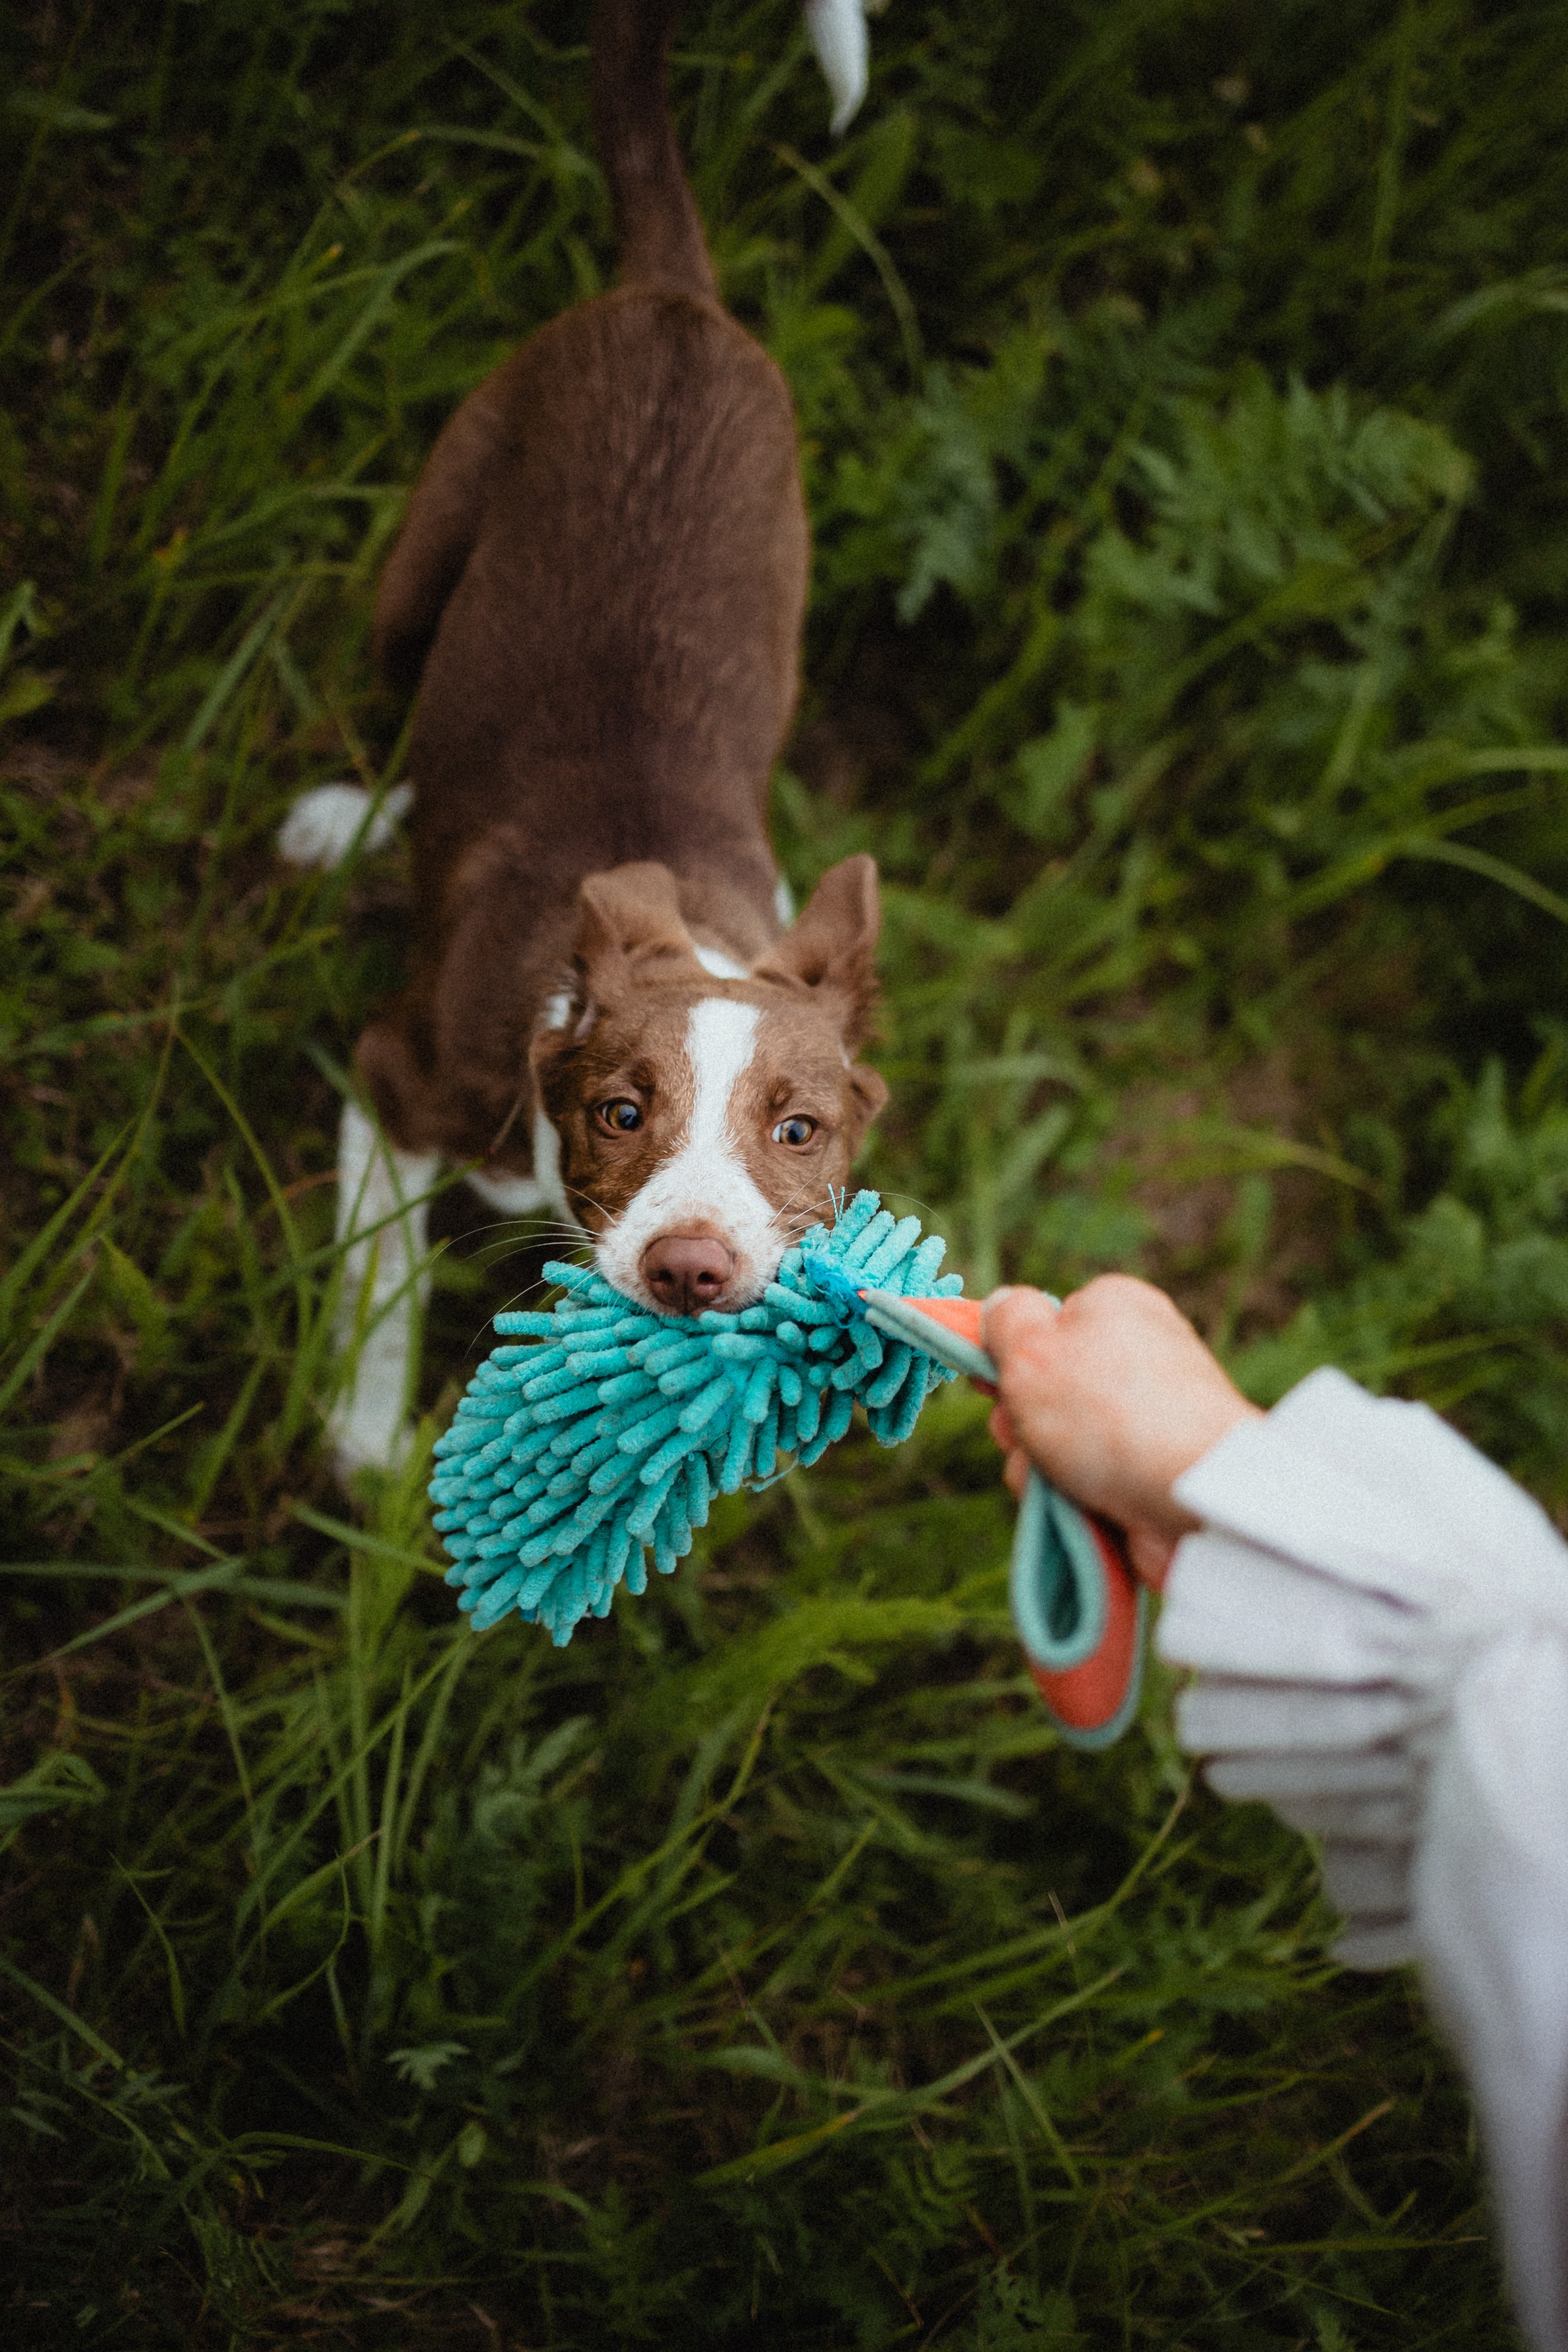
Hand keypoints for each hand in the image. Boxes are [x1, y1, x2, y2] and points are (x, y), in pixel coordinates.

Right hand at [982, 1275, 1261, 1586]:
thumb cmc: (1109, 1412)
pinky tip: (1081, 1510)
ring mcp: (1145, 1420)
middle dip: (1019, 1424)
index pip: (1042, 1324)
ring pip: (1055, 1445)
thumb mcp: (1033, 1345)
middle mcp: (1135, 1357)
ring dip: (1038, 1469)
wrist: (1192, 1496)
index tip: (990, 1384)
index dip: (1007, 1357)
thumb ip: (1005, 1319)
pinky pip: (1086, 1484)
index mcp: (1114, 1308)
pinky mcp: (1150, 1474)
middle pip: (1042, 1391)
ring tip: (1062, 1482)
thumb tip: (1000, 1306)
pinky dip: (1072, 1501)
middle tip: (1024, 1437)